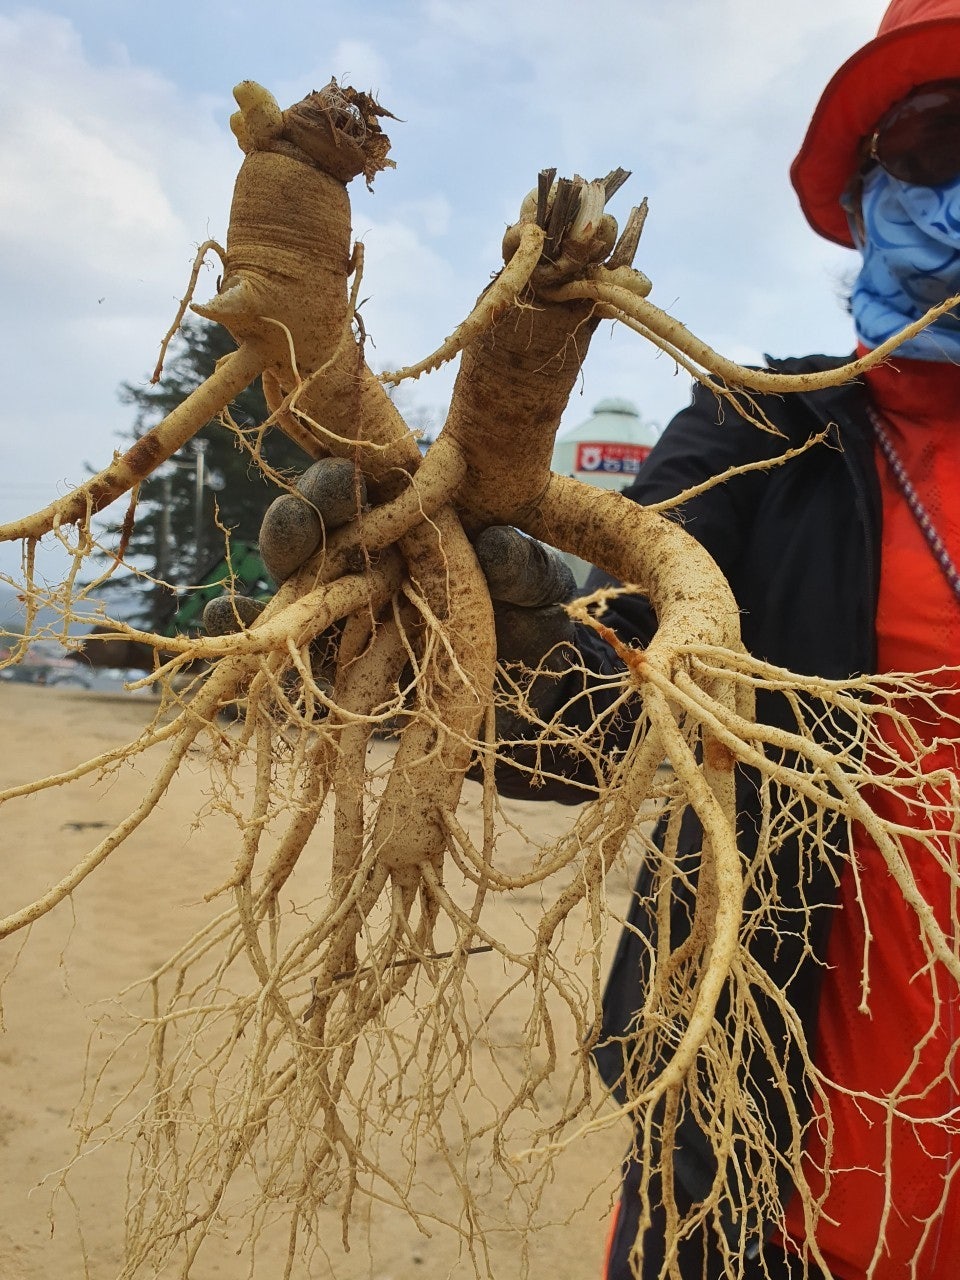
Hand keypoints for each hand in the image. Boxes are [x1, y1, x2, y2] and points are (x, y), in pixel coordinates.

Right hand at [203, 465, 579, 718]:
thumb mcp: (540, 597)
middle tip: (310, 520)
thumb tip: (492, 545)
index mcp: (416, 529)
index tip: (349, 480)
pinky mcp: (327, 666)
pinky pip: (277, 640)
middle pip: (319, 528)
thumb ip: (524, 571)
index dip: (350, 480)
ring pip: (292, 579)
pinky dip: (245, 624)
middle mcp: (370, 562)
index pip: (368, 491)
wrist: (532, 708)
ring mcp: (343, 613)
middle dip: (307, 517)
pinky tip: (226, 614)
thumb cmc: (533, 632)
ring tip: (276, 566)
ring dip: (279, 565)